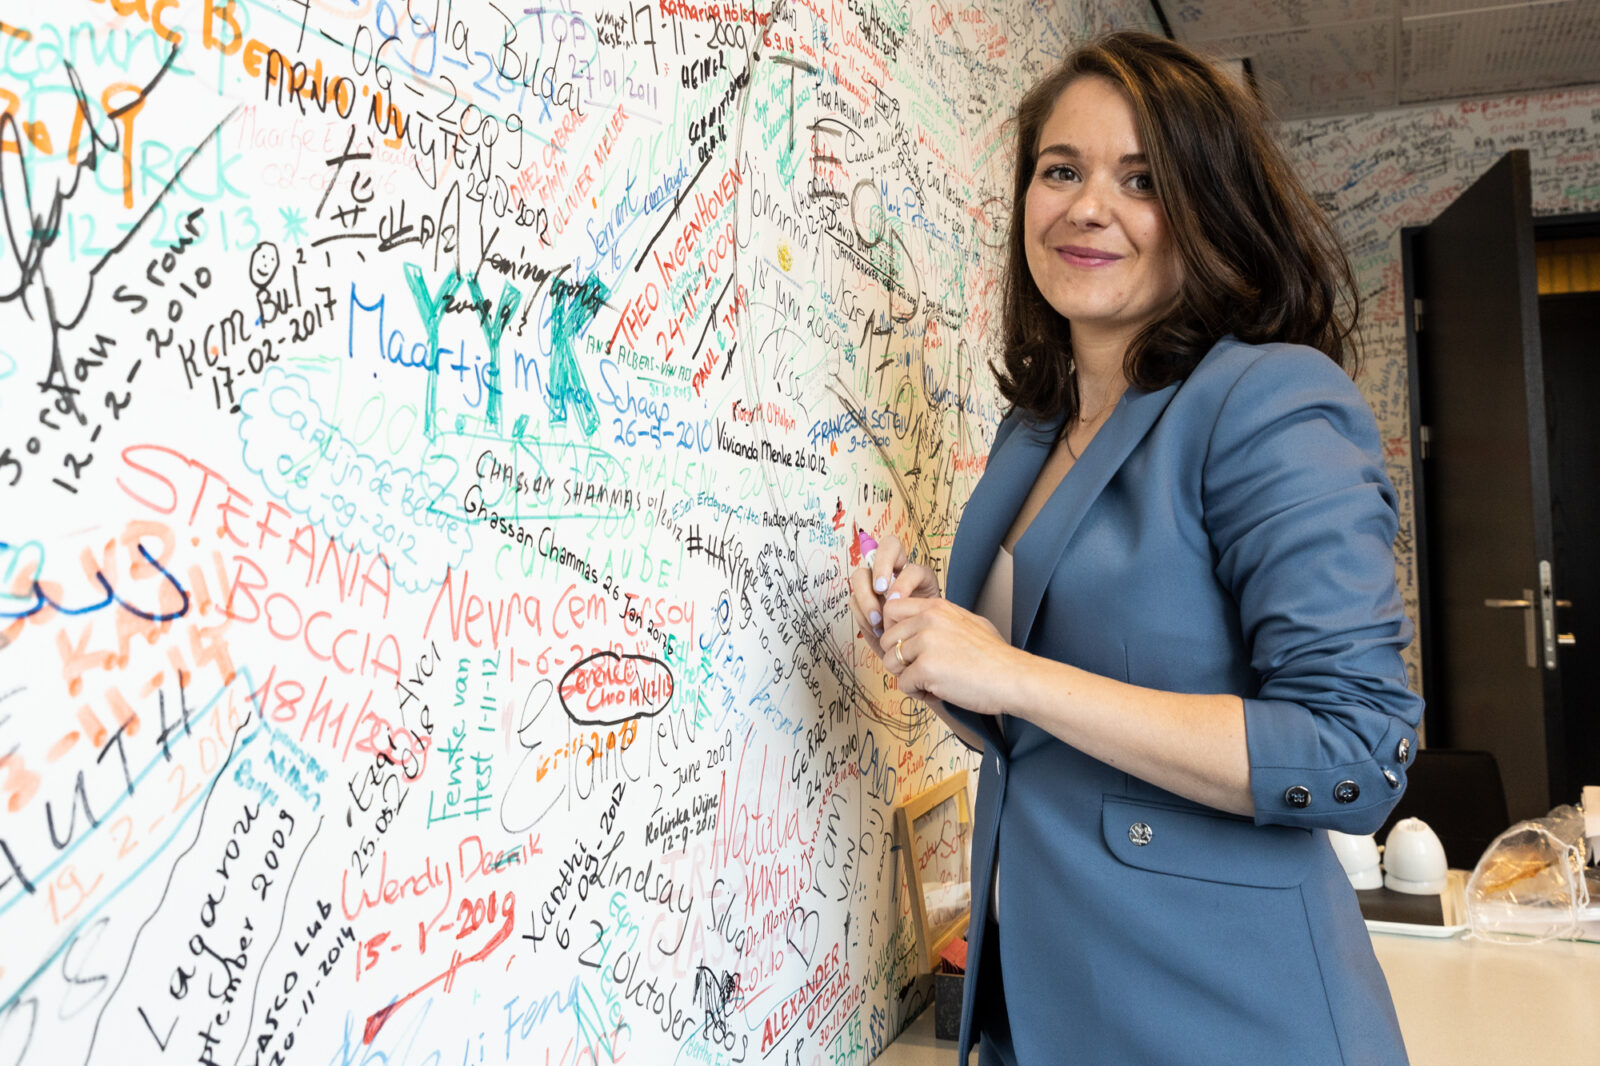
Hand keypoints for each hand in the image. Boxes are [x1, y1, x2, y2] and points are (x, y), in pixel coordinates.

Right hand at [848, 534, 939, 659]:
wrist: (917, 649)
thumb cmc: (926, 631)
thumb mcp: (929, 616)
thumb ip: (915, 604)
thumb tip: (895, 602)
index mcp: (913, 571)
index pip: (897, 550)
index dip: (891, 567)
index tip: (893, 594)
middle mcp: (892, 572)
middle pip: (879, 550)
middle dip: (878, 569)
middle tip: (879, 591)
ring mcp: (874, 585)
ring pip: (860, 576)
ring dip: (866, 598)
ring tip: (877, 622)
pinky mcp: (862, 602)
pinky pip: (854, 601)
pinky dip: (863, 615)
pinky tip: (875, 629)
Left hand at [879, 596, 1016, 715]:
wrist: (1013, 678)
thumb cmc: (995, 657)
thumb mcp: (967, 623)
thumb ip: (940, 621)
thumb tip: (918, 627)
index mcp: (937, 607)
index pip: (892, 610)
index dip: (894, 632)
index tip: (906, 647)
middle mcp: (928, 620)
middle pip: (887, 640)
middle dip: (900, 660)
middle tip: (922, 671)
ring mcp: (925, 643)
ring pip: (891, 663)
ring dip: (908, 677)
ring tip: (932, 682)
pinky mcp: (925, 667)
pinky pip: (903, 684)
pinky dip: (918, 693)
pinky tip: (939, 692)